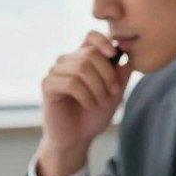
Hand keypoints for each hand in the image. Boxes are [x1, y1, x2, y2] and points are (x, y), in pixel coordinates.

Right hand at [38, 31, 133, 175]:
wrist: (76, 139)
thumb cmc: (93, 116)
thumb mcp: (114, 94)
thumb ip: (121, 75)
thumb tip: (128, 56)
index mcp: (83, 59)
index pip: (91, 36)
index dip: (104, 41)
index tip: (114, 55)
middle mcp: (67, 61)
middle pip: (90, 54)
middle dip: (107, 75)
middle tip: (113, 94)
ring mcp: (56, 72)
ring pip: (82, 68)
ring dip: (97, 88)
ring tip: (101, 103)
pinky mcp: (48, 85)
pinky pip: (71, 83)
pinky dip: (86, 95)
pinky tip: (90, 105)